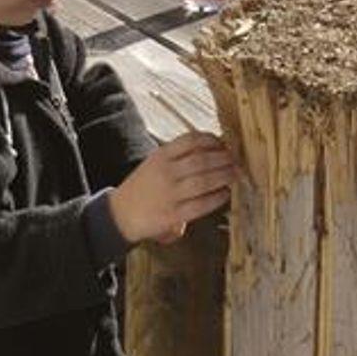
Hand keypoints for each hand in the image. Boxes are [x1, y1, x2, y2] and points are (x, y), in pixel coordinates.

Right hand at [109, 132, 234, 244]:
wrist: (120, 214)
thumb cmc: (143, 187)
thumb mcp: (155, 163)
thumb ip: (178, 157)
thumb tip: (213, 150)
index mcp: (161, 156)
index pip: (191, 140)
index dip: (212, 140)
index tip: (224, 143)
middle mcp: (166, 172)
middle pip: (202, 160)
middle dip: (223, 158)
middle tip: (236, 160)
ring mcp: (170, 194)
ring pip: (204, 181)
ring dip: (224, 176)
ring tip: (235, 174)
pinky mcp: (173, 215)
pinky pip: (201, 204)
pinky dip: (216, 198)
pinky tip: (225, 193)